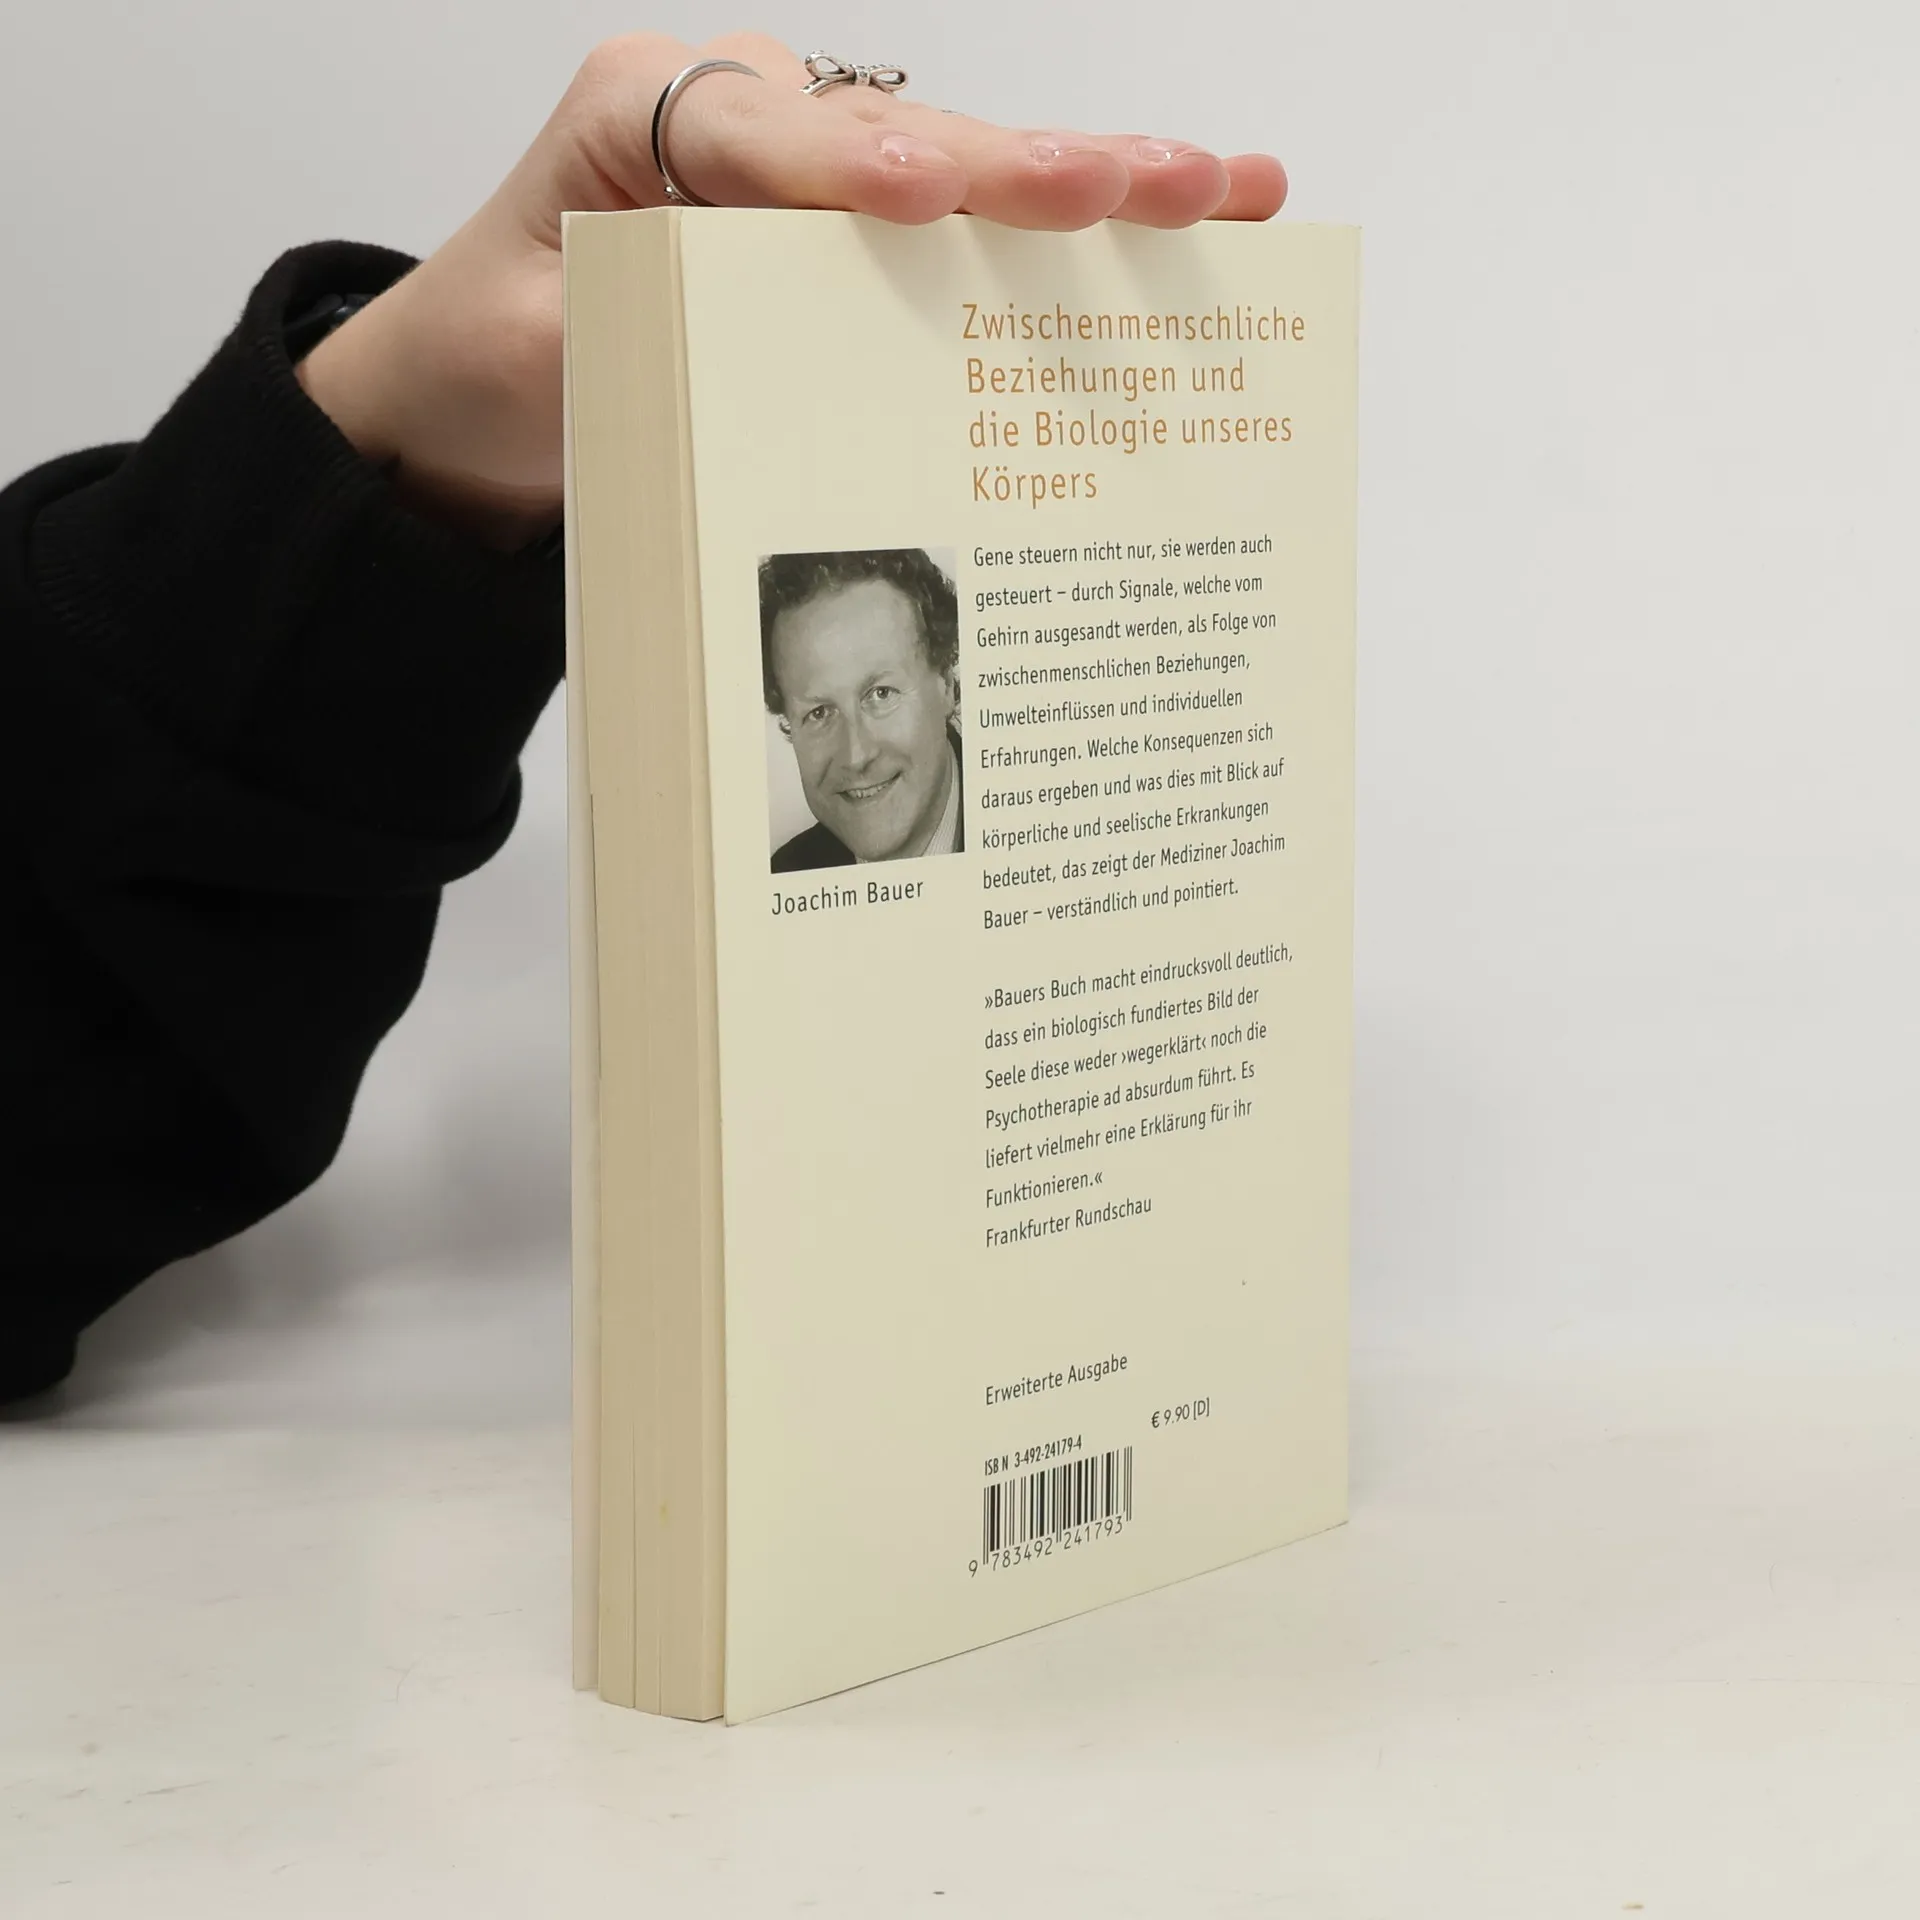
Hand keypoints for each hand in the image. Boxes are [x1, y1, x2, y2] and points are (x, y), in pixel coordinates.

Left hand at [298, 33, 1288, 546]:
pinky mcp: (850, 234)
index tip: (925, 193)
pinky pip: (963, 229)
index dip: (852, 164)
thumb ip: (638, 316)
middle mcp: (747, 119)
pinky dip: (1064, 239)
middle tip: (1137, 185)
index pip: (763, 132)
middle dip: (1023, 168)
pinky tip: (1181, 218)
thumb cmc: (494, 365)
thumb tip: (776, 323)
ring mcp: (812, 172)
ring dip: (1096, 187)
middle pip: (902, 137)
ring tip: (1221, 192)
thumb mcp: (538, 348)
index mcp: (648, 114)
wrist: (467, 404)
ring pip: (963, 172)